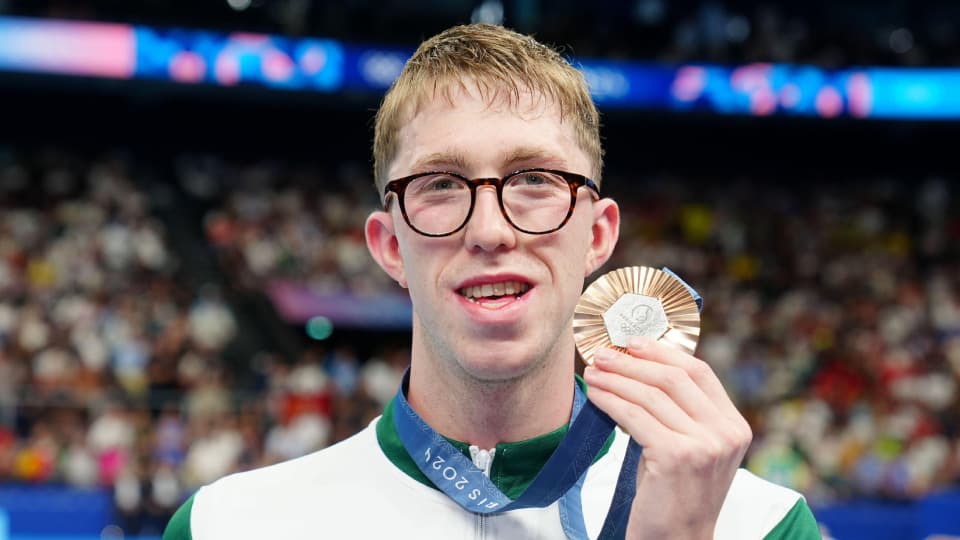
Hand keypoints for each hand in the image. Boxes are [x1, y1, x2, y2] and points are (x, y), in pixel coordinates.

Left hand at [583, 336, 751, 539]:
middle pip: (674, 377)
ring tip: (593, 372)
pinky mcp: (676, 456)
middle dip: (633, 362)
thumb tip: (638, 368)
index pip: (700, 372)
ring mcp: (704, 445)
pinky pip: (634, 415)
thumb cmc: (674, 494)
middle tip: (604, 354)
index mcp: (734, 426)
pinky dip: (610, 401)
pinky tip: (595, 396)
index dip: (665, 352)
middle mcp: (725, 433)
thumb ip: (678, 412)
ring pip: (651, 395)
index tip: (634, 342)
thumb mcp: (689, 447)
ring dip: (616, 379)